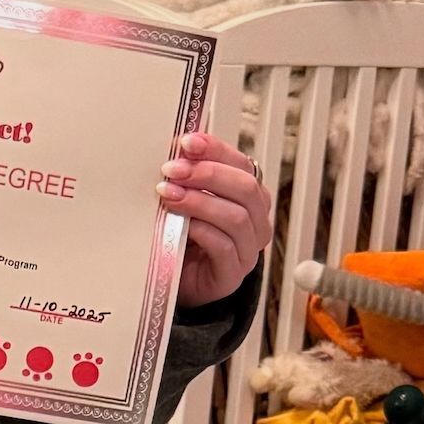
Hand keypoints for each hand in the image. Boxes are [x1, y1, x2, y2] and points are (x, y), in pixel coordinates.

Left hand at [162, 131, 272, 309]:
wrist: (171, 281)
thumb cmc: (180, 237)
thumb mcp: (184, 199)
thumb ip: (187, 176)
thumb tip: (177, 146)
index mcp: (249, 197)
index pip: (242, 164)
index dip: (216, 150)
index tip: (186, 142)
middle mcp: (256, 222)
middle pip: (245, 188)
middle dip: (207, 174)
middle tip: (172, 169)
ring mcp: (248, 250)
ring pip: (237, 217)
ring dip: (199, 201)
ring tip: (168, 194)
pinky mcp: (232, 275)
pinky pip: (224, 246)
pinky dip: (201, 230)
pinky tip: (181, 224)